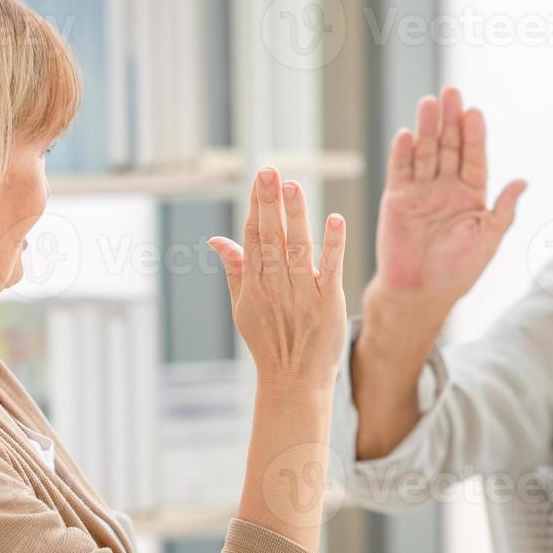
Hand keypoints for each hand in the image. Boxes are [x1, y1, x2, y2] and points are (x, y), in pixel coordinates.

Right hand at [208, 168, 346, 389]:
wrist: (294, 381)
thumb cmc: (269, 342)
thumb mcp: (242, 307)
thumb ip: (234, 270)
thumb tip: (216, 239)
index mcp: (255, 283)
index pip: (253, 237)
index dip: (256, 206)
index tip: (260, 178)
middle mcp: (276, 285)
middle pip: (271, 237)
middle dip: (270, 203)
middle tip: (270, 171)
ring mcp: (303, 293)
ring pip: (298, 248)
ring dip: (296, 217)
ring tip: (293, 186)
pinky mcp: (328, 302)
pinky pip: (331, 268)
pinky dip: (333, 245)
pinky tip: (335, 220)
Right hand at [371, 86, 526, 316]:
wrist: (419, 293)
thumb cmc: (457, 271)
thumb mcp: (488, 240)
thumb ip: (504, 210)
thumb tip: (523, 182)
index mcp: (471, 196)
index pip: (473, 158)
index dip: (474, 136)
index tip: (475, 114)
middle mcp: (446, 188)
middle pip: (449, 147)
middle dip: (450, 121)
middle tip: (451, 93)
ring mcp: (421, 191)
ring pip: (425, 152)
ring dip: (427, 128)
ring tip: (429, 103)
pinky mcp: (397, 198)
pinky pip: (400, 170)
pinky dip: (402, 152)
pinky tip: (407, 134)